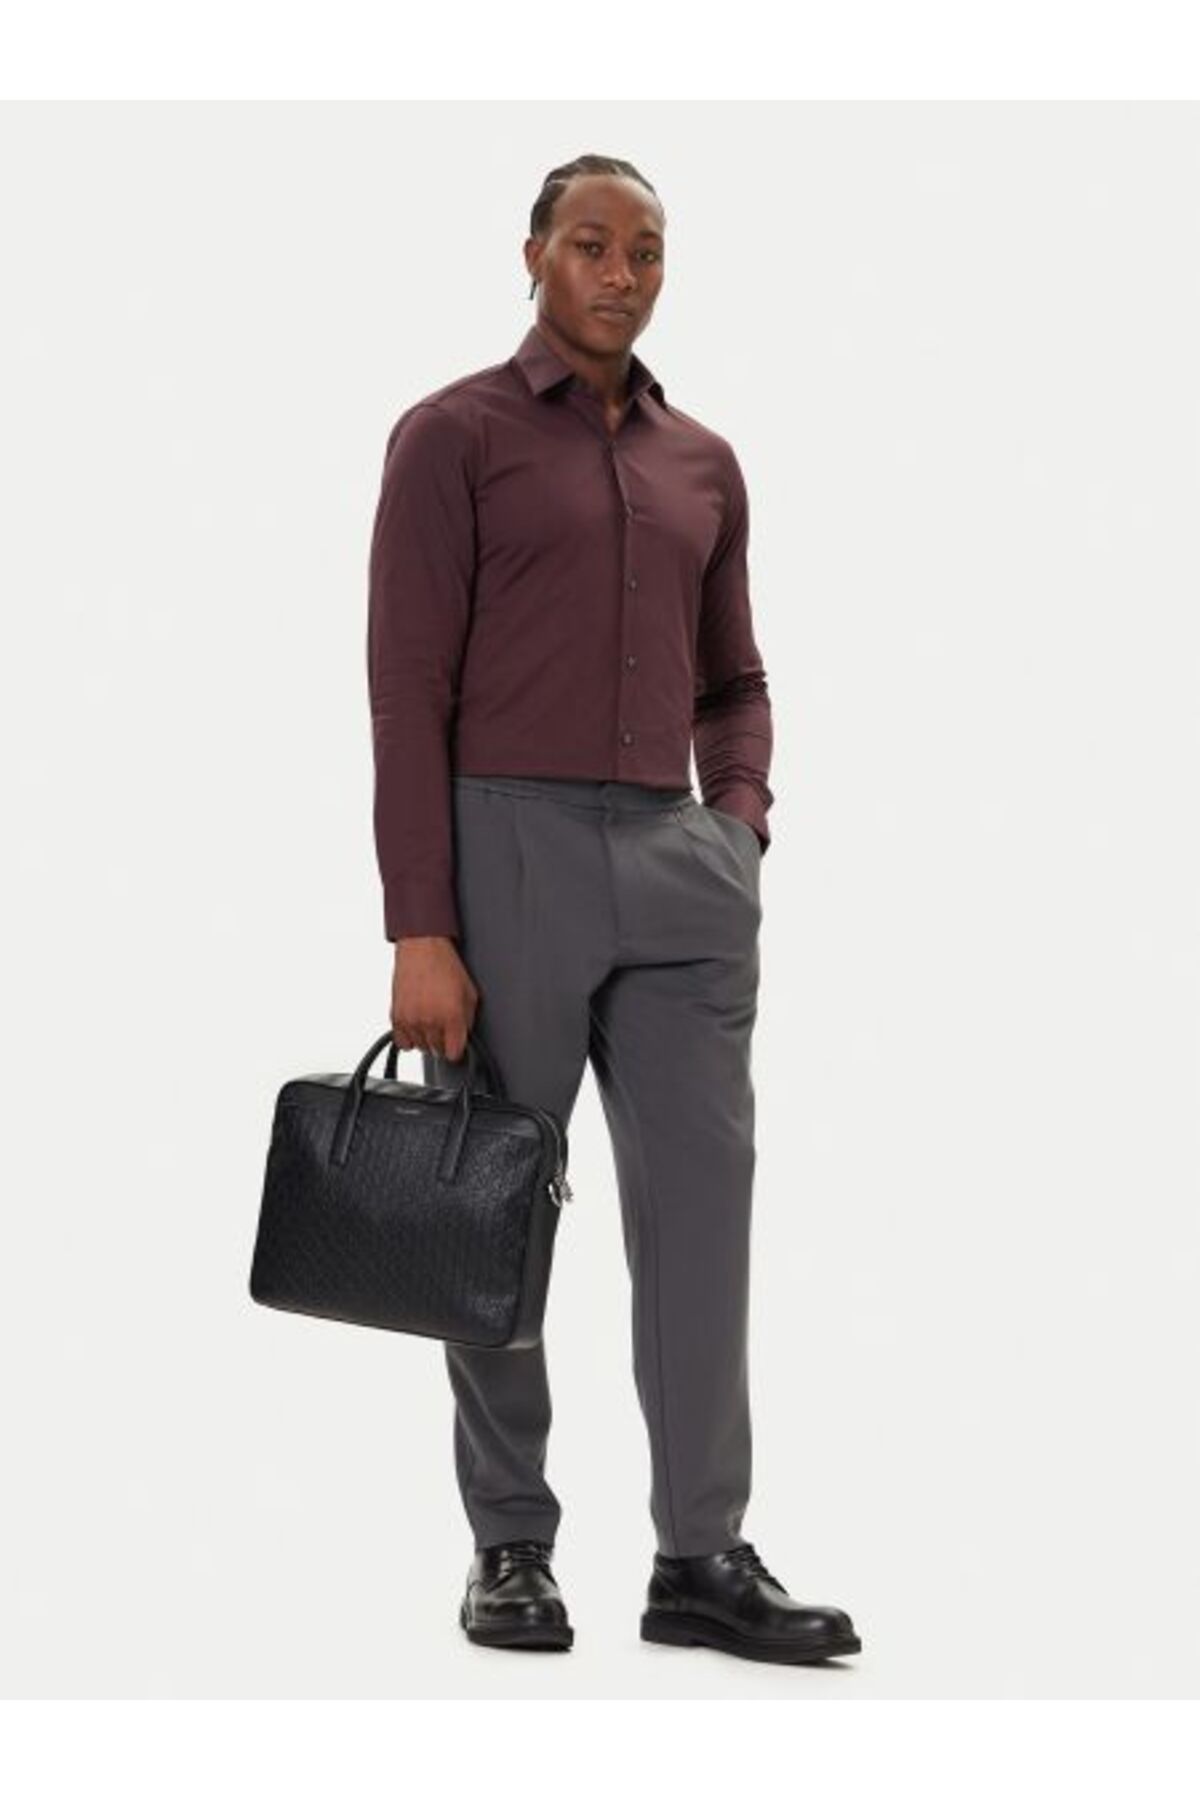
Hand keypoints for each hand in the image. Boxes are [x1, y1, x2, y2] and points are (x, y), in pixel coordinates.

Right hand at [390, 937, 479, 1062]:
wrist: (422, 948)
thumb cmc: (445, 966)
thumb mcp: (469, 992)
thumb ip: (468, 1019)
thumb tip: (464, 1035)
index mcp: (451, 1016)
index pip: (454, 1053)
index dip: (457, 1048)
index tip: (456, 1042)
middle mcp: (430, 1021)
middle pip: (437, 1051)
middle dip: (443, 1041)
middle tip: (444, 1025)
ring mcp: (411, 1020)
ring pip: (420, 1048)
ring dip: (426, 1039)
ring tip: (429, 1021)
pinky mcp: (396, 1017)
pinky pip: (402, 1043)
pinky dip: (409, 1038)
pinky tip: (416, 1025)